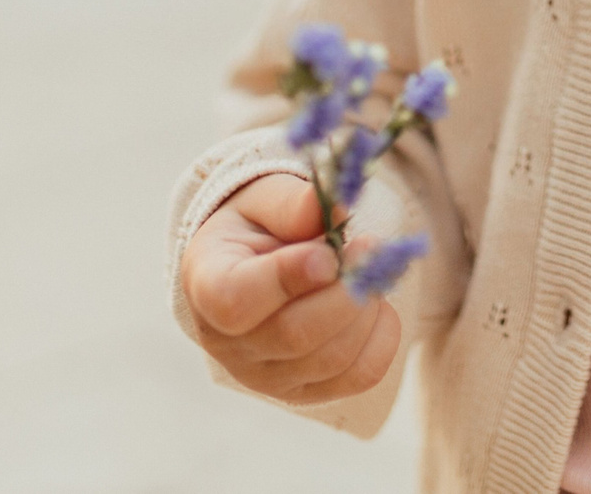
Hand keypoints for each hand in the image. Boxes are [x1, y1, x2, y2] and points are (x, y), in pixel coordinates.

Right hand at [181, 174, 401, 404]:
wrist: (253, 264)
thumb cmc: (256, 226)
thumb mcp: (263, 198)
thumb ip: (293, 204)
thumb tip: (338, 210)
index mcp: (207, 286)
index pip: (236, 301)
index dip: (287, 278)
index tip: (327, 253)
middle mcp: (228, 344)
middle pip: (295, 335)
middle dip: (346, 290)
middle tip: (369, 247)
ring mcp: (265, 377)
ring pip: (333, 358)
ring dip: (367, 309)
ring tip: (369, 270)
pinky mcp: (304, 392)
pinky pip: (360, 376)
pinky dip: (383, 336)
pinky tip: (376, 304)